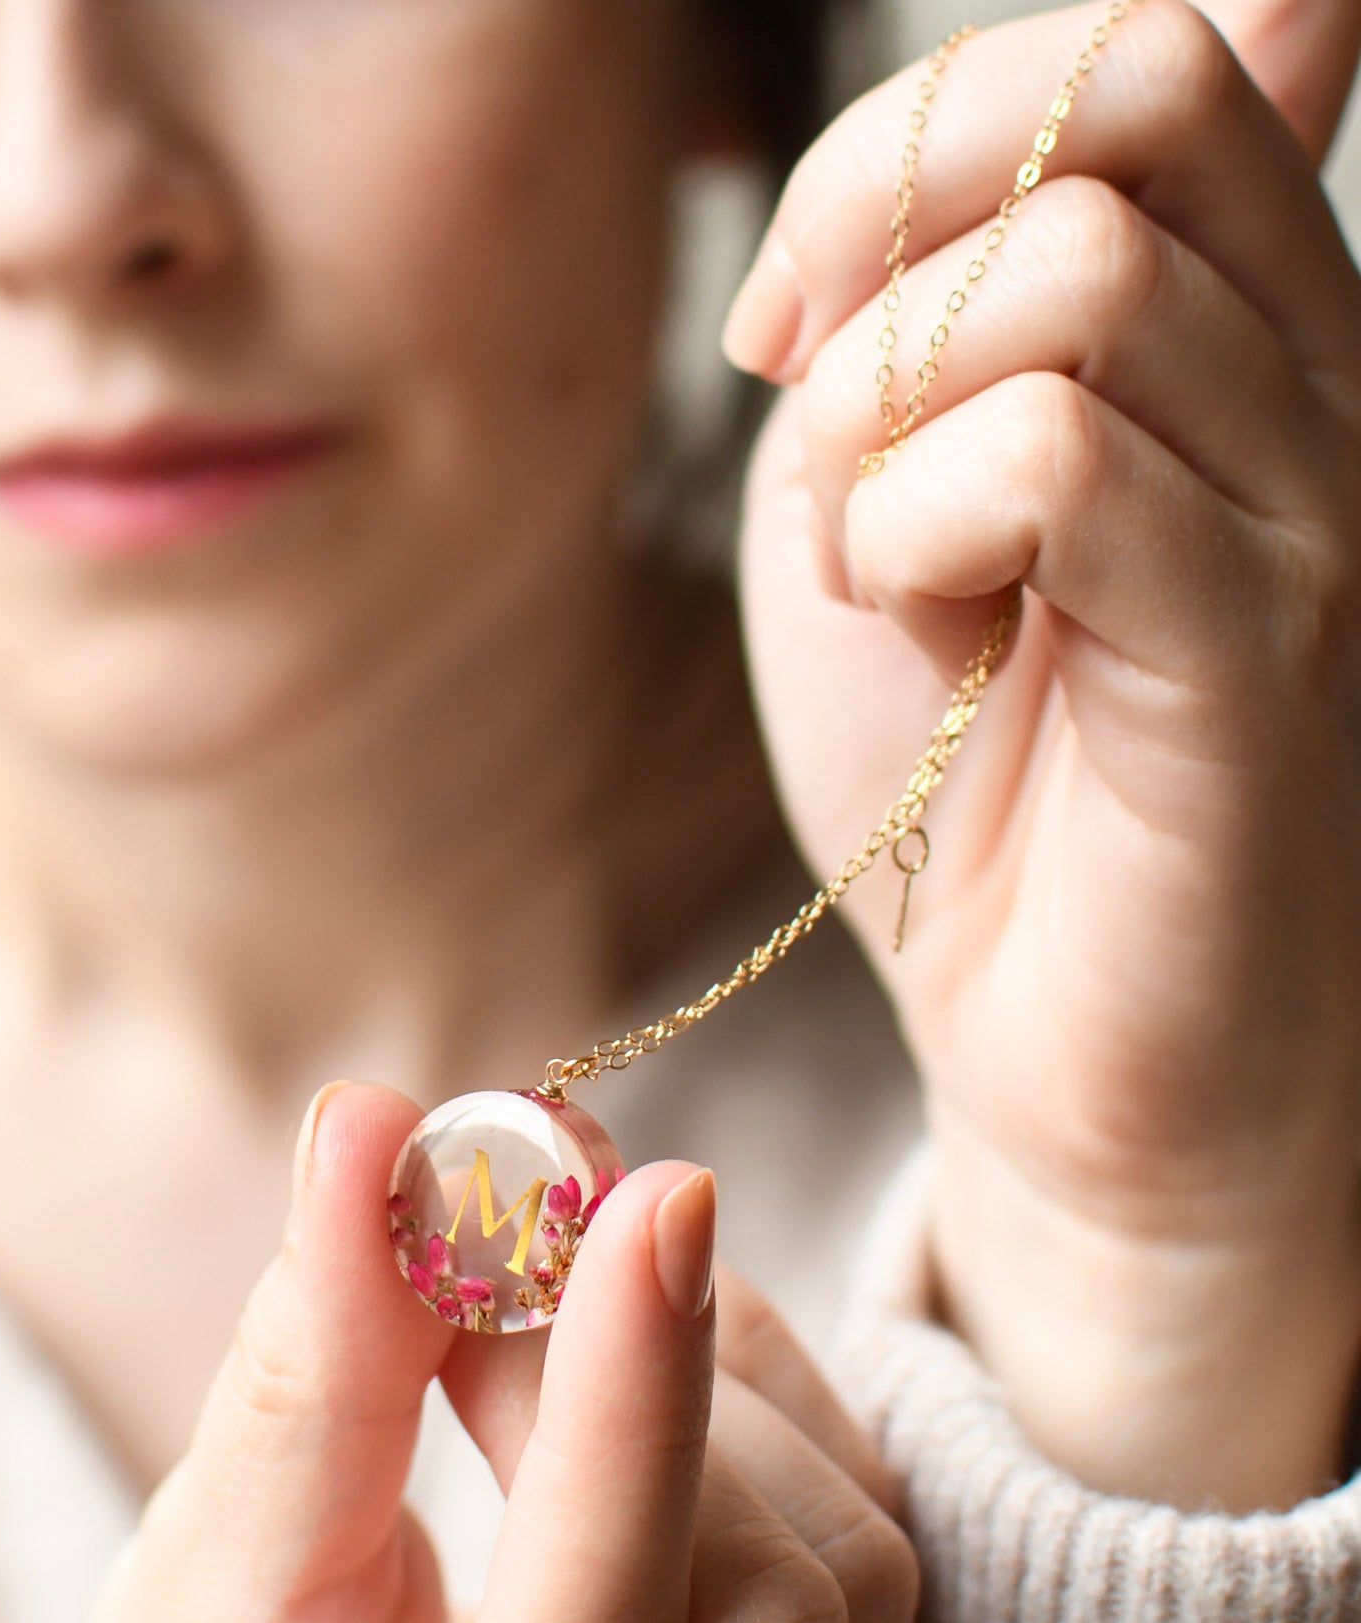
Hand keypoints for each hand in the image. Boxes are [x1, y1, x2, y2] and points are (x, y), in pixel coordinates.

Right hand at [47, 1081, 918, 1622]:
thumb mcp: (210, 1582)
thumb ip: (313, 1375)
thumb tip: (376, 1136)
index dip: (623, 1415)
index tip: (641, 1200)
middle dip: (648, 1381)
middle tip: (512, 1219)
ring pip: (856, 1587)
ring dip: (719, 1388)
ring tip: (553, 1300)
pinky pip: (877, 1572)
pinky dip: (771, 1419)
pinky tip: (647, 1363)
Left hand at [726, 0, 1360, 1509]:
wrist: (1047, 1044)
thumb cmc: (972, 782)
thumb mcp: (922, 492)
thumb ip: (978, 295)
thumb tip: (1242, 8)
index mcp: (1231, 333)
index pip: (1140, 54)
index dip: (906, 146)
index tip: (788, 325)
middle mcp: (1309, 391)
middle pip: (1119, 111)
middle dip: (880, 243)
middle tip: (808, 418)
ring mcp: (1304, 522)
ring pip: (1071, 285)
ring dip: (879, 426)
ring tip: (875, 575)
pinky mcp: (1251, 665)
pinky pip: (1065, 462)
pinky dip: (910, 529)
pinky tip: (907, 623)